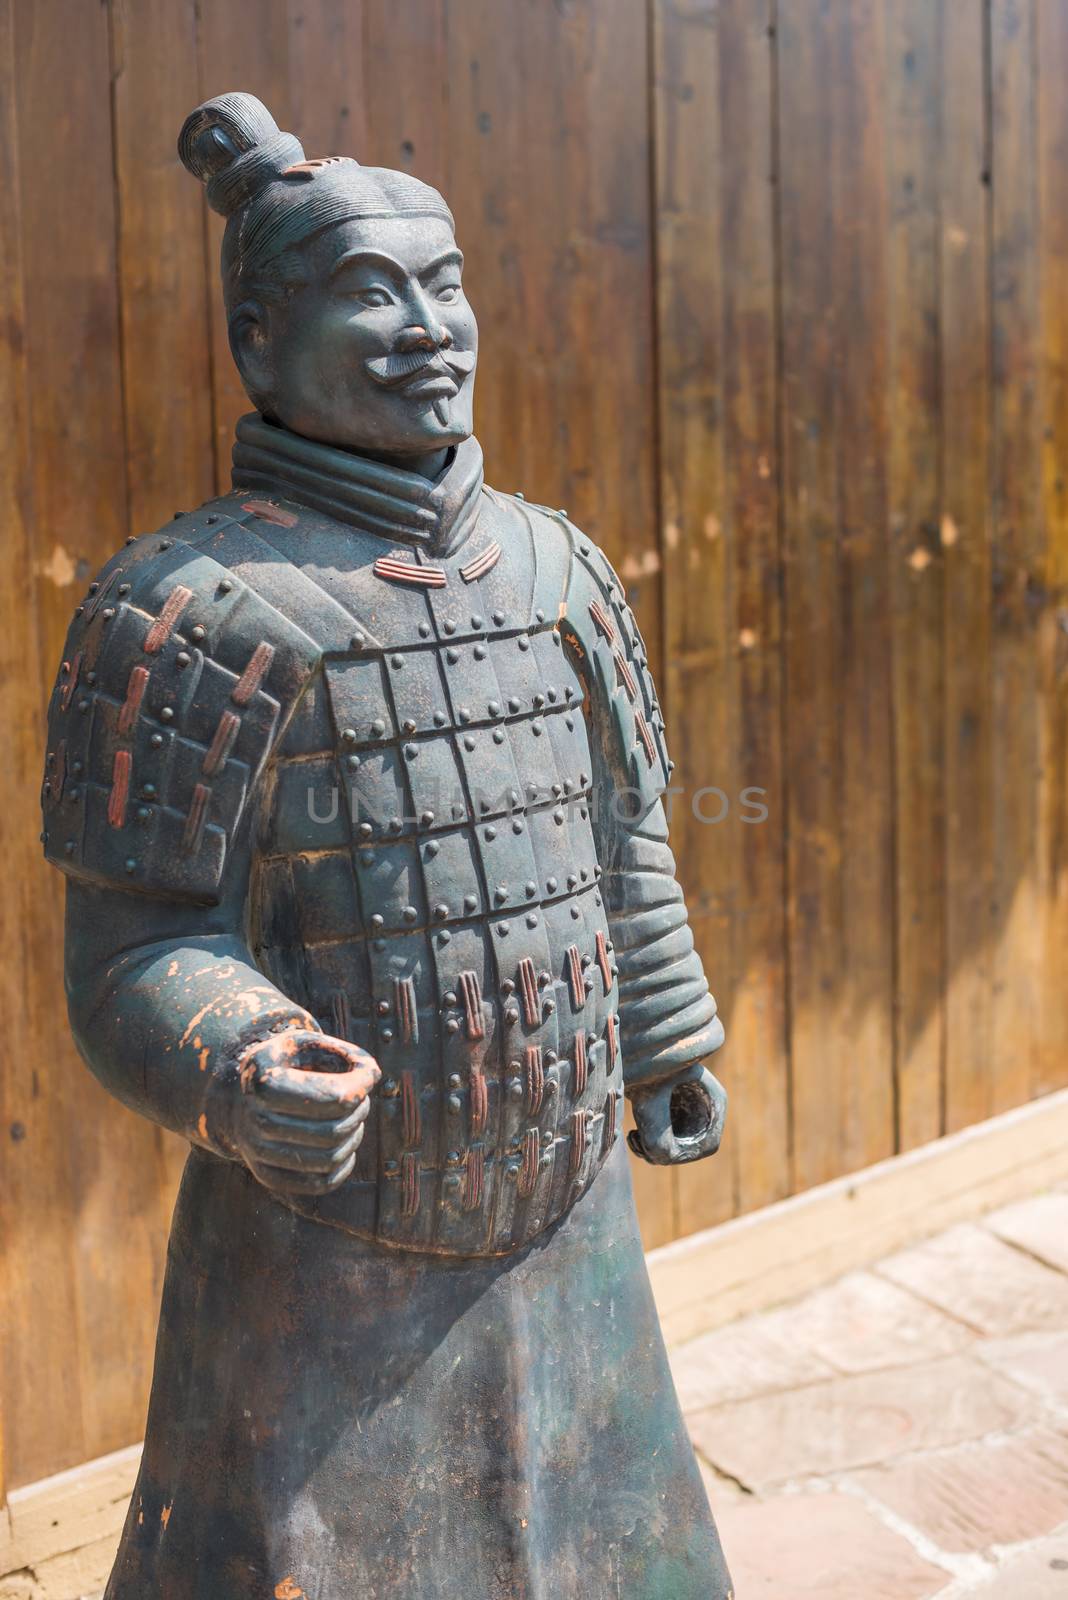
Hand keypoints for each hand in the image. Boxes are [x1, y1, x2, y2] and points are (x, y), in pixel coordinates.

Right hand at [227, 1030, 379, 1195]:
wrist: (240, 1095)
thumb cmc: (283, 1065)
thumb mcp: (305, 1043)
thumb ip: (342, 1053)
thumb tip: (373, 1075)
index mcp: (264, 1083)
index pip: (331, 1097)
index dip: (360, 1087)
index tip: (367, 1076)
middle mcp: (255, 1121)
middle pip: (332, 1131)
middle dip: (359, 1112)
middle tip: (361, 1098)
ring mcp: (258, 1152)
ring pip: (329, 1160)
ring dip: (354, 1137)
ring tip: (353, 1117)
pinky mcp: (267, 1176)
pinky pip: (319, 1184)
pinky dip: (344, 1167)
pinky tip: (345, 1143)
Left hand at [627, 1062, 726, 1166]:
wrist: (631, 1050)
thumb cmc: (643, 1071)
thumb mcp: (649, 1106)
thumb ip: (657, 1138)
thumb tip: (662, 1161)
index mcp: (714, 1100)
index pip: (708, 1144)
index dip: (684, 1155)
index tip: (659, 1154)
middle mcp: (707, 1106)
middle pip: (692, 1146)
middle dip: (665, 1153)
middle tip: (641, 1147)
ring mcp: (691, 1109)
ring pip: (679, 1145)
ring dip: (655, 1149)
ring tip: (634, 1138)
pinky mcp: (675, 1111)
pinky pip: (669, 1138)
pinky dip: (651, 1143)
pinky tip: (634, 1134)